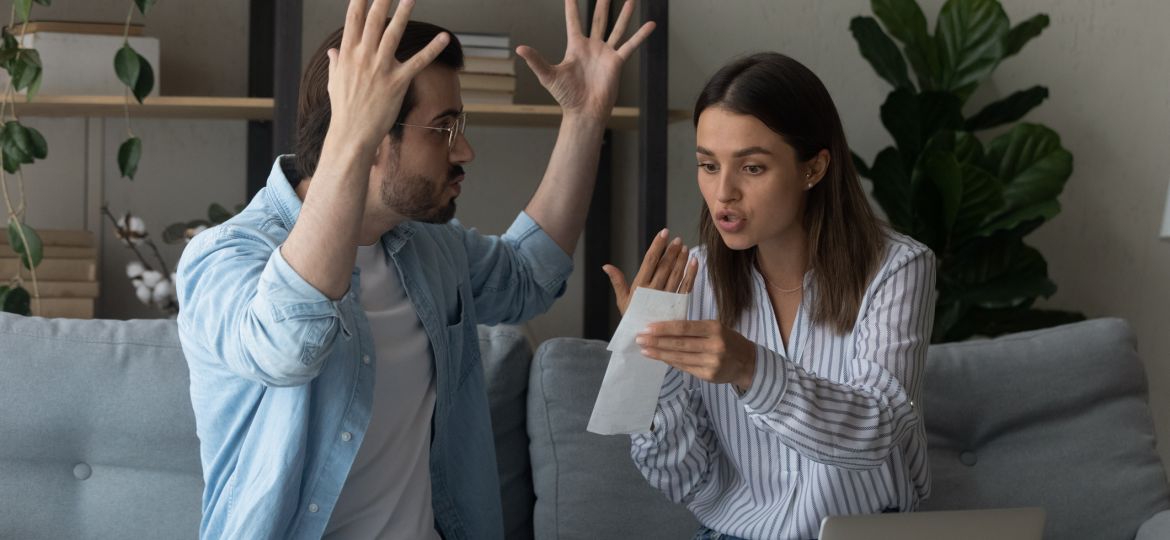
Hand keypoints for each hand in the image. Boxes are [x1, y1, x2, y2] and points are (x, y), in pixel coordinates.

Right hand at [325, 0, 450, 150]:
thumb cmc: (344, 110)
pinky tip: (444, 37)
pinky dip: (432, 49)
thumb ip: (336, 62)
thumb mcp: (335, 82)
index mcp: (348, 54)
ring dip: (403, 13)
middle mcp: (363, 57)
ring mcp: (381, 68)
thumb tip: (332, 50)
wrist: (351, 134)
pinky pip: (418, 62)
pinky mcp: (397, 82)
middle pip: (374, 20)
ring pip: (393, 34)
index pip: (353, 18)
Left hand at [515, 0, 654, 118]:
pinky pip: (631, 45)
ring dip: (623, 14)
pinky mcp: (617, 62)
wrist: (584, 111)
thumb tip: (519, 48)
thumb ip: (536, 60)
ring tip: (630, 0)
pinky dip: (641, 35)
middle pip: (598, 20)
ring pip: (616, 28)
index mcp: (575, 47)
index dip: (572, 7)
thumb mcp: (548, 76)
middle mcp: (592, 47)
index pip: (573, 21)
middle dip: (601, 4)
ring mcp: (606, 53)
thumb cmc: (566, 96)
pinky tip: (651, 24)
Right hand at [603, 228, 697, 315]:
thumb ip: (617, 281)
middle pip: (665, 266)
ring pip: (676, 274)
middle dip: (671, 251)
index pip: (649, 261)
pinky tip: (694, 262)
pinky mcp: (678, 305)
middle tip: (677, 239)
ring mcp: (667, 298)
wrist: (645, 339)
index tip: (663, 233)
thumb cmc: (632, 318)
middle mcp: (654, 291)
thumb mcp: (622, 300)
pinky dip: (691, 274)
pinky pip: (686, 287)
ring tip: (684, 247)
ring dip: (681, 260)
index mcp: (640, 287)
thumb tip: (606, 266)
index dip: (657, 246)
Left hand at [635, 321, 757, 389]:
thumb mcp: (715, 328)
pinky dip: (671, 362)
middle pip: (679, 344)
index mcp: (714, 328)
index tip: (647, 328)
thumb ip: (693, 329)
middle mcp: (714, 345)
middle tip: (639, 339)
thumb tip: (663, 330)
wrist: (747, 362)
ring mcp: (712, 362)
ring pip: (680, 358)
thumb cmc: (727, 340)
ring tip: (645, 350)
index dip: (664, 328)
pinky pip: (685, 368)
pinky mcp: (708, 376)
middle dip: (657, 342)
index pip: (684, 328)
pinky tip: (660, 358)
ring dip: (659, 354)